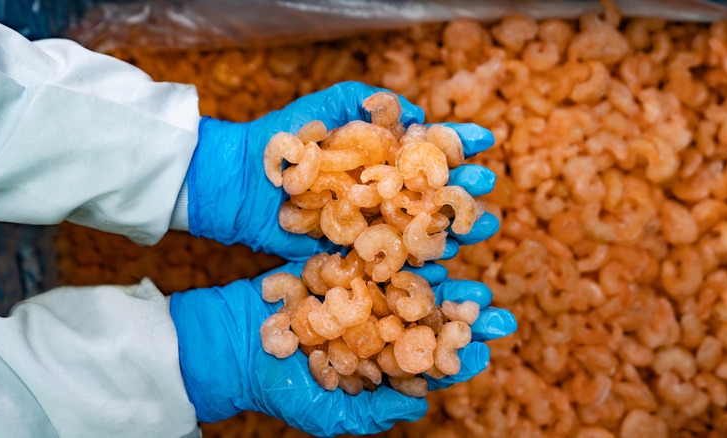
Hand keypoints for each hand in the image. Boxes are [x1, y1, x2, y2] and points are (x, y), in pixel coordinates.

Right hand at [169, 261, 515, 436]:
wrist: (229, 343)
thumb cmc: (277, 386)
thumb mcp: (326, 412)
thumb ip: (373, 411)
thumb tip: (421, 405)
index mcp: (380, 357)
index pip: (428, 354)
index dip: (459, 349)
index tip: (489, 344)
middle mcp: (376, 320)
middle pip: (429, 310)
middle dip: (464, 307)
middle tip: (497, 305)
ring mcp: (357, 287)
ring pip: (409, 273)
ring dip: (444, 264)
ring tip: (474, 254)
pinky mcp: (337, 259)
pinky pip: (371, 246)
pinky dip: (398, 234)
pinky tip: (424, 223)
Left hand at [185, 81, 496, 260]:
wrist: (241, 181)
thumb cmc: (284, 137)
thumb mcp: (327, 105)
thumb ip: (368, 99)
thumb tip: (417, 114)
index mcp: (378, 153)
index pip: (427, 147)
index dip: (457, 142)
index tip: (485, 140)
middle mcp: (380, 190)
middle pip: (432, 190)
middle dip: (463, 187)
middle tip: (485, 186)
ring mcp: (369, 223)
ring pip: (420, 228)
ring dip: (454, 226)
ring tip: (482, 224)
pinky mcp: (354, 253)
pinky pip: (392, 260)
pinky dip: (421, 264)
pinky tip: (449, 261)